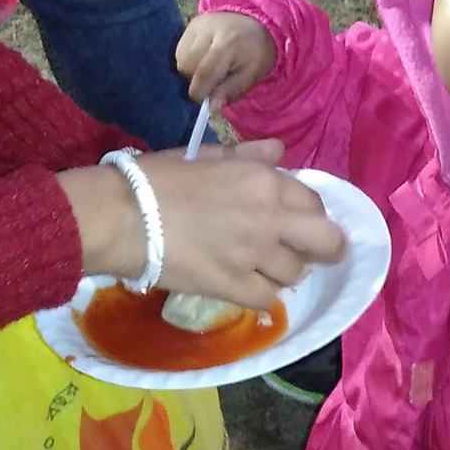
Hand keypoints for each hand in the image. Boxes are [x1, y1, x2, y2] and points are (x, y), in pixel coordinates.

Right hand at [58, 139, 344, 308]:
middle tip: (309, 252)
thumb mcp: (206, 157)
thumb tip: (279, 150)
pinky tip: (247, 286)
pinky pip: (267, 298)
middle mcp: (270, 217)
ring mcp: (254, 256)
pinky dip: (262, 294)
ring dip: (284, 270)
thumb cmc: (157, 179)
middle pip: (327, 241)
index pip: (314, 201)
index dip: (310, 212)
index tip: (296, 219)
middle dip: (325, 248)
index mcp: (264, 180)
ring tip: (263, 266)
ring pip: (295, 273)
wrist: (123, 217)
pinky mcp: (233, 287)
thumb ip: (248, 155)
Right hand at [175, 13, 276, 109]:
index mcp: (228, 42)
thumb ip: (231, 91)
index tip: (203, 102)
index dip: (199, 92)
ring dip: (190, 71)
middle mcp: (209, 30)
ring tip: (208, 70)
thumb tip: (211, 107)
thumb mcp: (251, 75)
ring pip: (180, 58)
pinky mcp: (190, 25)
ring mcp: (197, 25)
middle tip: (211, 83)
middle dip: (195, 81)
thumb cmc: (254, 53)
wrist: (254, 24)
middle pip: (186, 65)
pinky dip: (187, 60)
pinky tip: (202, 60)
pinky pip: (179, 50)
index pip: (204, 72)